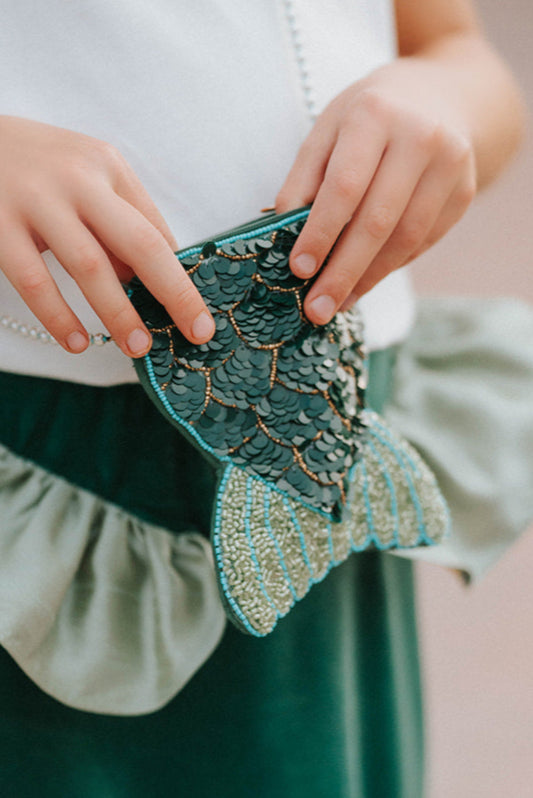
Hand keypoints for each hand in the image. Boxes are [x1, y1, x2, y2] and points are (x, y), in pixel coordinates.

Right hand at [0, 116, 214, 355]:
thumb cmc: (37, 166)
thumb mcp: (85, 175)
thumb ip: (117, 220)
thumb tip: (147, 278)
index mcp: (107, 166)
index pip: (154, 229)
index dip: (181, 276)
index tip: (198, 314)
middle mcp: (78, 179)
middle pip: (139, 243)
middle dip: (174, 292)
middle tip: (195, 332)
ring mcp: (37, 201)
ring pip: (89, 266)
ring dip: (118, 313)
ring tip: (138, 347)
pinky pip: (34, 281)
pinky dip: (58, 317)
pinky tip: (77, 342)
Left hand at [275, 60, 476, 322]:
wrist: (444, 96)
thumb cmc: (371, 115)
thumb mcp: (329, 128)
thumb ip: (304, 178)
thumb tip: (280, 232)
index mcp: (375, 114)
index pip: (345, 186)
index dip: (320, 233)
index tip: (299, 270)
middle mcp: (420, 137)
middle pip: (377, 221)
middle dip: (343, 273)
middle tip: (316, 310)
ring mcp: (451, 165)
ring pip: (405, 239)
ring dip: (367, 279)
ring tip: (338, 303)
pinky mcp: (465, 191)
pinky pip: (423, 242)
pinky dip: (390, 266)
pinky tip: (365, 281)